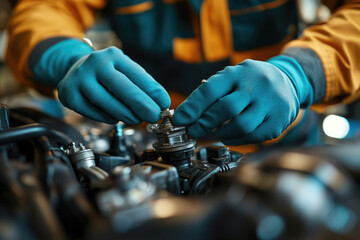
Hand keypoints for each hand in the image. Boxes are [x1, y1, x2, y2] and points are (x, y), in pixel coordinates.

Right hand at [57, 47, 170, 123]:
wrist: (73, 69)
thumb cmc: (107, 74)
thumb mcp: (124, 71)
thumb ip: (142, 86)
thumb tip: (161, 105)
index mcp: (114, 56)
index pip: (138, 75)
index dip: (153, 92)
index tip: (165, 105)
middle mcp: (95, 64)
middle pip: (123, 88)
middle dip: (142, 105)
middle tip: (154, 116)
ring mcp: (80, 78)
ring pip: (107, 103)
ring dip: (126, 115)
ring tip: (137, 119)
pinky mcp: (69, 94)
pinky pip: (93, 112)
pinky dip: (108, 118)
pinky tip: (115, 117)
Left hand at [172, 57, 312, 144]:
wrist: (287, 82)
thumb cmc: (249, 82)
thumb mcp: (231, 78)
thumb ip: (210, 93)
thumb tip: (185, 115)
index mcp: (239, 72)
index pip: (211, 90)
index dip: (192, 107)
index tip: (180, 120)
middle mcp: (257, 85)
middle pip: (226, 109)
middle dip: (204, 123)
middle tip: (193, 131)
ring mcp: (271, 103)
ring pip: (241, 126)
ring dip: (221, 133)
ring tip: (212, 132)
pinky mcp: (279, 121)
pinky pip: (253, 137)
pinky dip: (236, 140)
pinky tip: (228, 136)